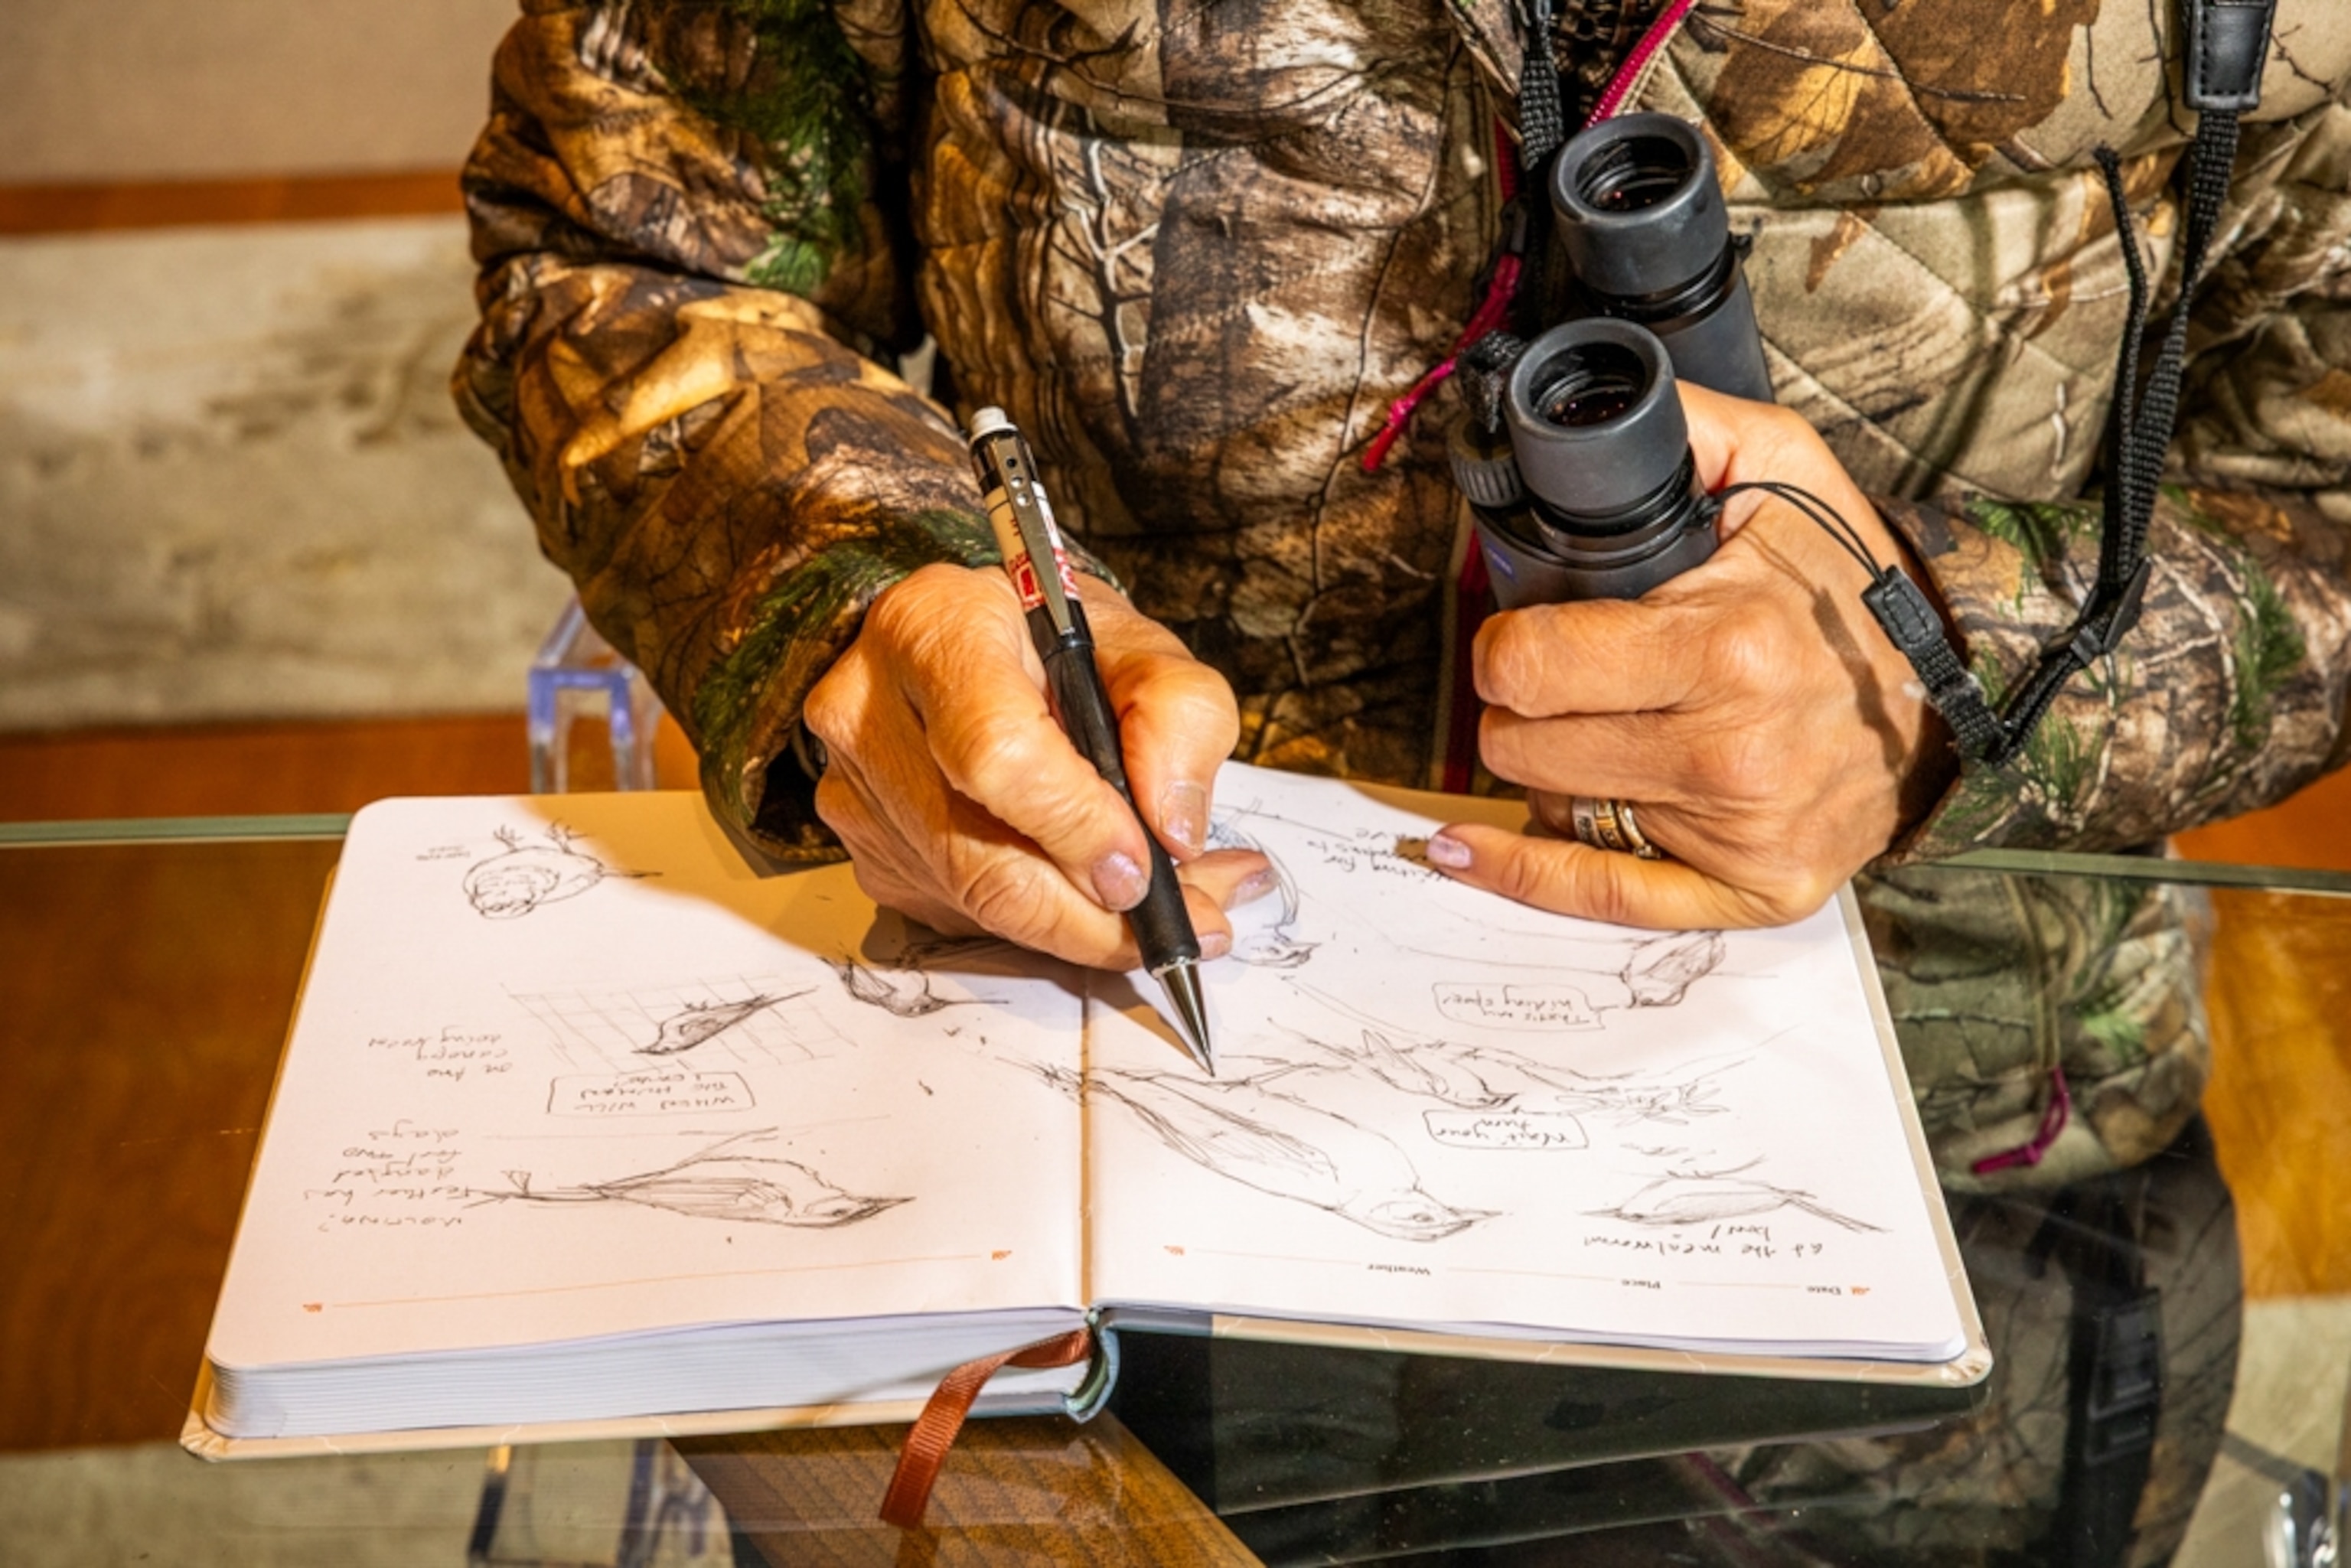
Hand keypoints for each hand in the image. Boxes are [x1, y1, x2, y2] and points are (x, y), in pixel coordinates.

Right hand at [802, 563, 1270, 965]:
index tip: (1145, 866)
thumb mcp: (1140, 646)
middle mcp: (871, 711)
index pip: (995, 753)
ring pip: (978, 905)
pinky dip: (1051, 923)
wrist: (969, 644)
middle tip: (1194, 921)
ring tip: (1176, 900)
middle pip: (979, 860)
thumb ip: (1179, 716)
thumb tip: (1173, 833)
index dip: (1075, 826)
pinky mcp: (872, 855)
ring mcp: (860, 793)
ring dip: (1091, 928)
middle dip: (1097, 918)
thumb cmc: (1051, 641)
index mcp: (936, 629)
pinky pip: (966, 916)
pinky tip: (1102, 893)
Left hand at [1427, 381, 1955, 928]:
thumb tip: (1577, 417)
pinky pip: (1597, 895)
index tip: (1523, 636)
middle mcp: (1730, 752)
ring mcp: (1741, 832)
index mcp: (1725, 648)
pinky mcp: (1751, 889)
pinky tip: (1463, 849)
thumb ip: (1677, 429)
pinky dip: (1521, 874)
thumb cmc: (1853, 586)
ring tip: (1605, 728)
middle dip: (1523, 707)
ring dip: (1554, 769)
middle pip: (1523, 745)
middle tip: (1568, 679)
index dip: (1506, 647)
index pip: (1529, 668)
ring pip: (1552, 805)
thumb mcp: (1782, 468)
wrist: (1954, 687)